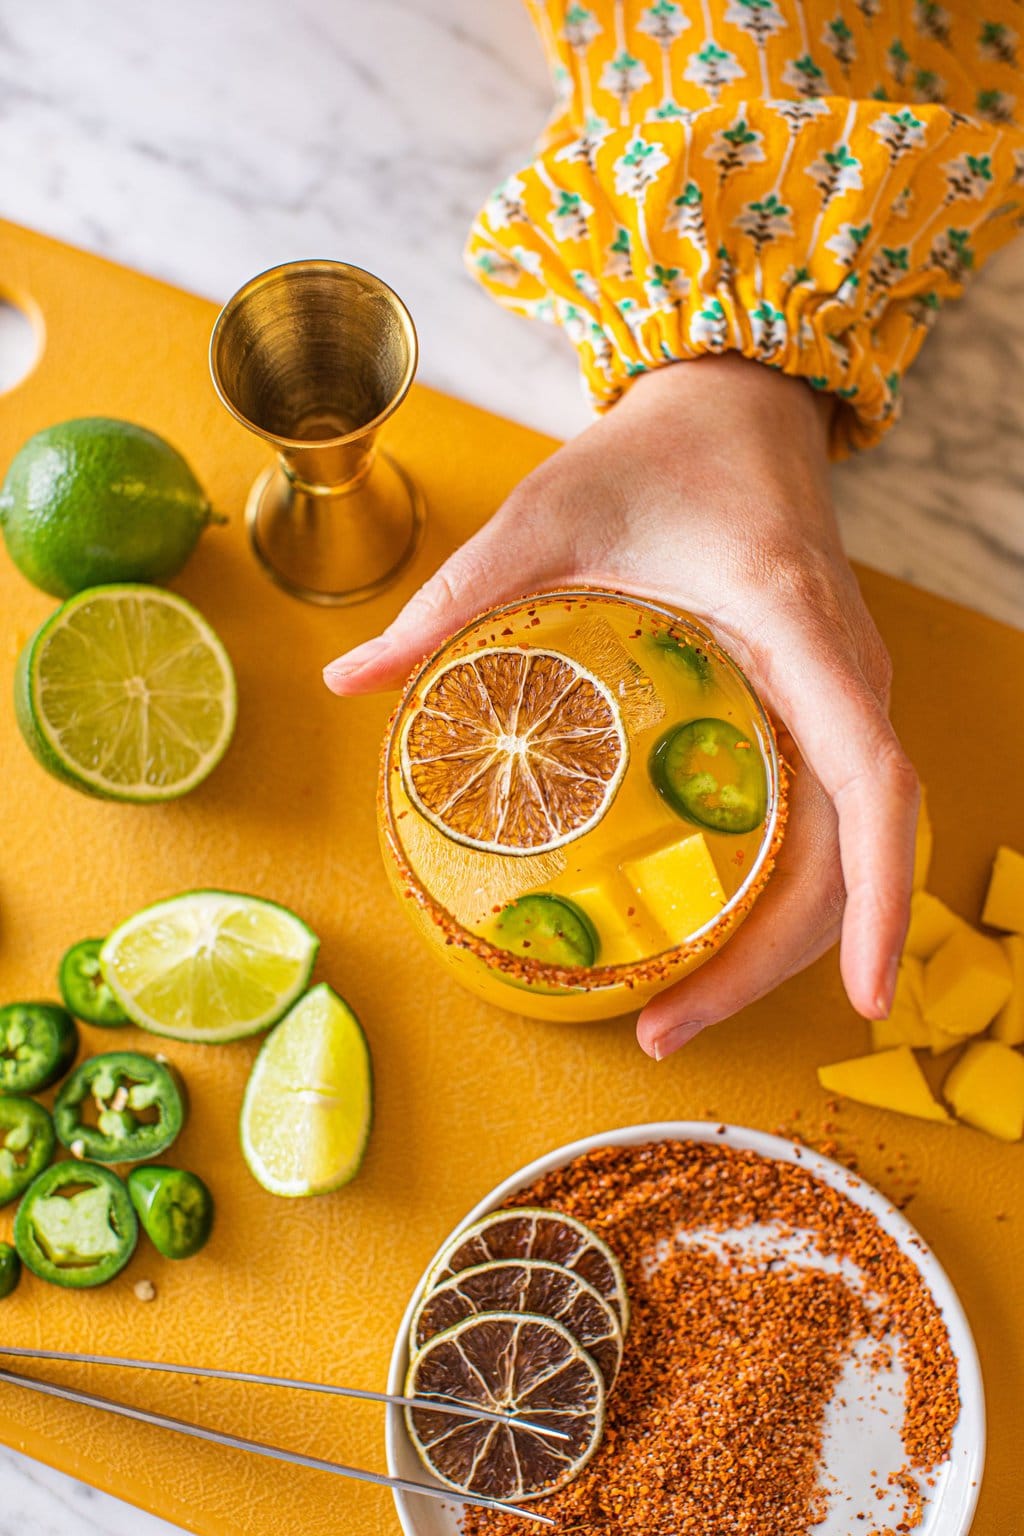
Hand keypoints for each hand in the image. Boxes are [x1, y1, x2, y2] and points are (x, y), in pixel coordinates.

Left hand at [324, 355, 918, 1056]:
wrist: (737, 403)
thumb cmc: (658, 452)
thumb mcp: (548, 515)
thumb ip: (452, 599)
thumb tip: (347, 680)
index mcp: (798, 630)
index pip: (871, 781)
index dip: (872, 896)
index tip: (861, 999)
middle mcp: (847, 674)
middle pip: (856, 848)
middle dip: (782, 958)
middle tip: (667, 1032)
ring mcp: (847, 691)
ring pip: (850, 844)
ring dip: (784, 940)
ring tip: (680, 1010)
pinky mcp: (826, 700)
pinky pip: (829, 814)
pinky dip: (788, 889)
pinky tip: (717, 935)